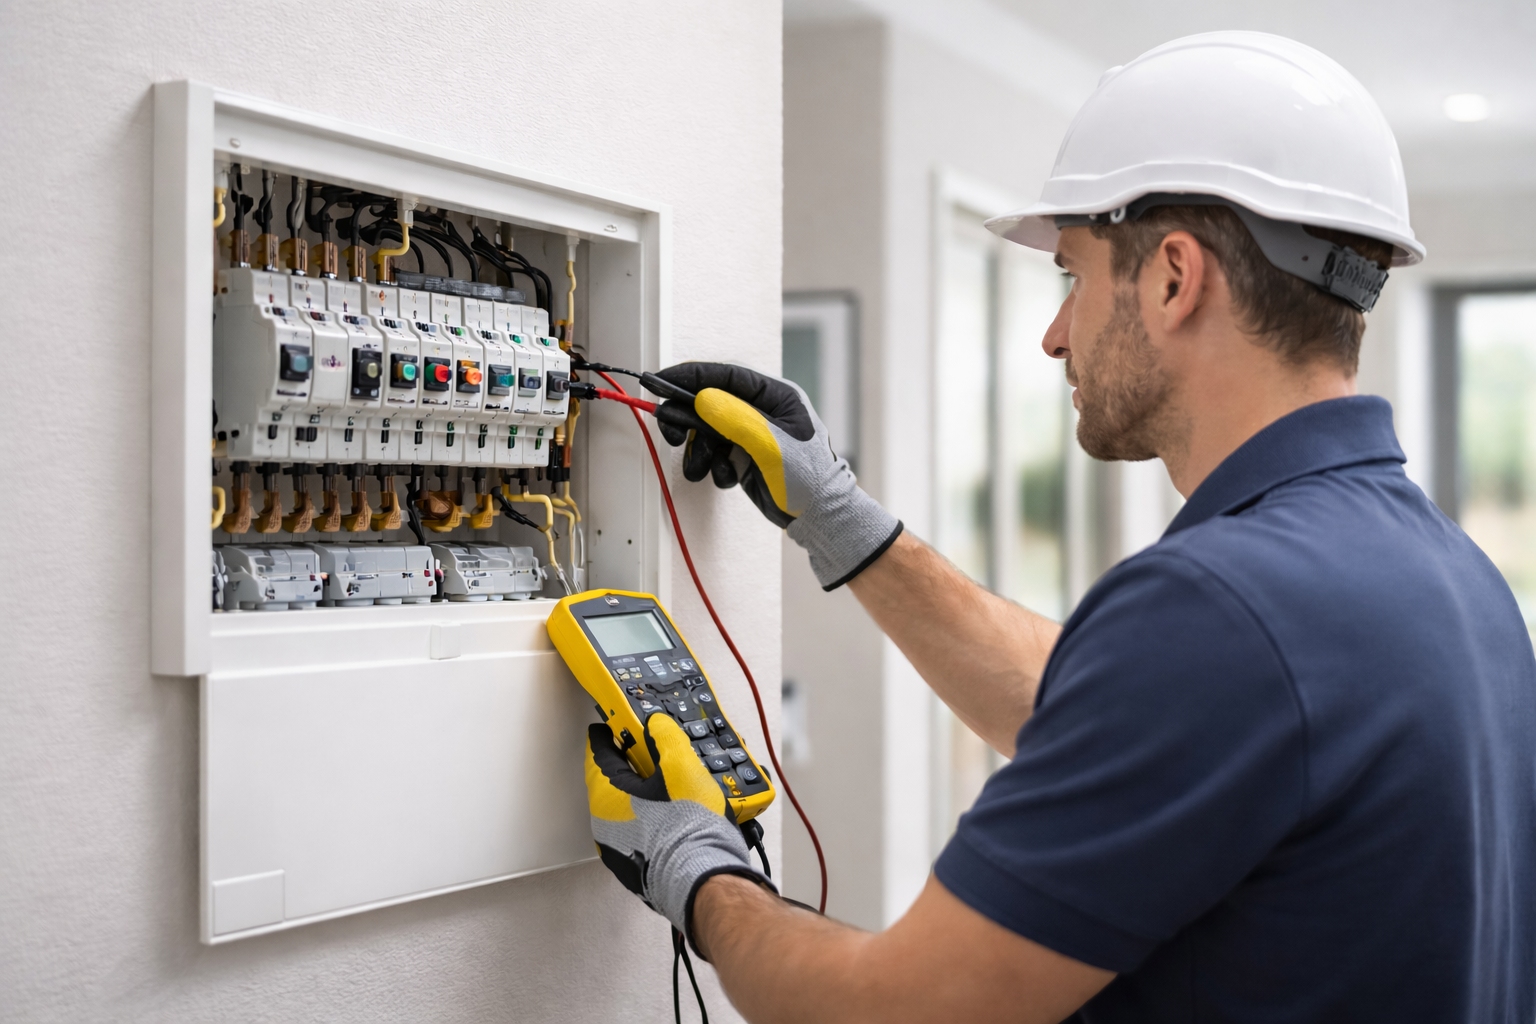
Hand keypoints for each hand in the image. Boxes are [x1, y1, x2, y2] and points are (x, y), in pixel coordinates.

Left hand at [585, 714, 774, 944]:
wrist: (703, 880)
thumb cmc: (688, 830)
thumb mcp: (681, 766)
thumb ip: (666, 737)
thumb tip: (657, 725)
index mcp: (606, 798)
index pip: (596, 754)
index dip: (605, 735)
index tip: (608, 725)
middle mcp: (605, 827)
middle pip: (611, 783)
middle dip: (627, 765)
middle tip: (647, 751)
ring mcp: (619, 851)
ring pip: (626, 810)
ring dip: (642, 794)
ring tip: (669, 784)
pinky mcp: (637, 868)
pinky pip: (639, 833)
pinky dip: (651, 818)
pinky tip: (674, 815)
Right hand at [653, 362, 901, 589]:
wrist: (819, 517)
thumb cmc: (807, 476)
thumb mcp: (771, 444)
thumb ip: (735, 418)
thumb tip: (701, 397)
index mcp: (775, 395)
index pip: (725, 376)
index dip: (689, 377)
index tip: (659, 383)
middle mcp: (761, 410)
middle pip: (710, 402)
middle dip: (688, 420)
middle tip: (672, 436)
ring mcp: (751, 434)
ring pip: (707, 431)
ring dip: (700, 451)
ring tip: (702, 469)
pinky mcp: (743, 456)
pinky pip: (714, 454)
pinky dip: (714, 467)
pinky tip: (729, 479)